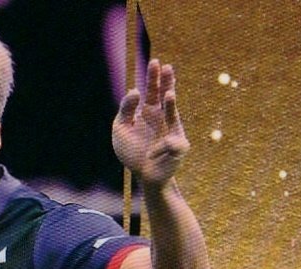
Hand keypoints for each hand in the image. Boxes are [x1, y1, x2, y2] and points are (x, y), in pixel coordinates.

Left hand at [112, 59, 189, 185]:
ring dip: (171, 104)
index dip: (153, 76)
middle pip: (165, 94)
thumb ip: (125, 109)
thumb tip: (134, 90)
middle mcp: (162, 115)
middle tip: (166, 67)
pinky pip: (170, 143)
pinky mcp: (179, 145)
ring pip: (173, 113)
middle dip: (166, 81)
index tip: (154, 62)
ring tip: (168, 95)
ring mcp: (172, 128)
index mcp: (149, 110)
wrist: (144, 175)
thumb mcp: (121, 128)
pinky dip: (159, 148)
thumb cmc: (131, 152)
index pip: (151, 89)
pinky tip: (152, 154)